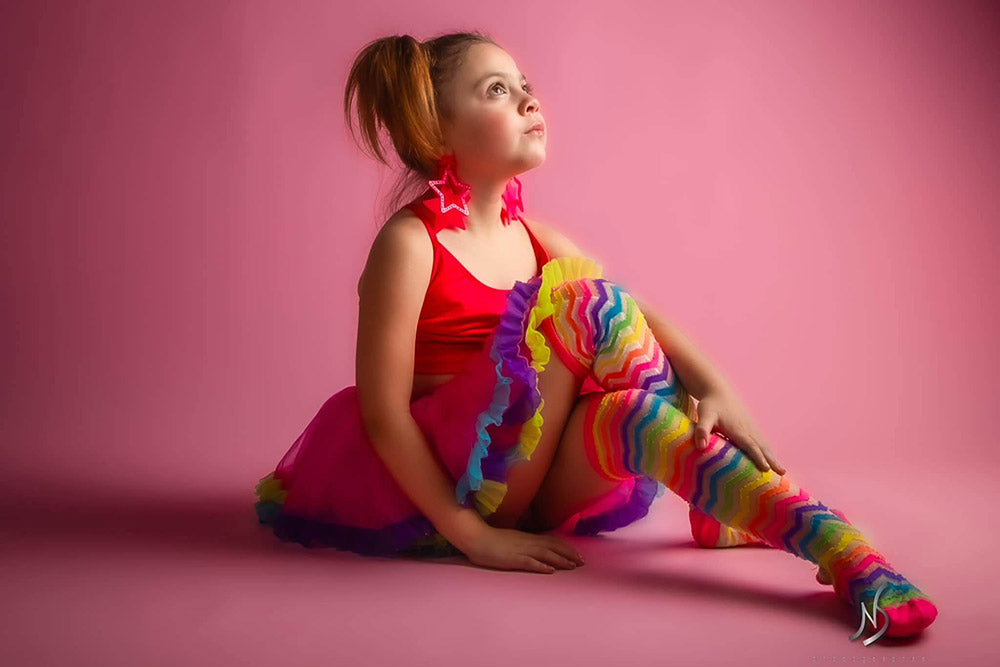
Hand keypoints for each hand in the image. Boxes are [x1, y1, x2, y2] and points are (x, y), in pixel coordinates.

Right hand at [461, 525, 585, 573]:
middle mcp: (527, 542)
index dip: (566, 548)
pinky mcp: (512, 559)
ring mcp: (520, 550)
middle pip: (553, 547)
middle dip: (569, 554)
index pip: (552, 541)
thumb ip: (524, 543)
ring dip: (560, 560)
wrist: (476, 537)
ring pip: (545, 554)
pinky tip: (550, 571)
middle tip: (582, 563)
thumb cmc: (491, 539)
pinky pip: (529, 562)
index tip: (577, 555)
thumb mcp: (512, 539)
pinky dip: (541, 566)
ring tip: (572, 567)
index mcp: (527, 538)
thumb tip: (536, 549)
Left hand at [693, 389, 785, 474]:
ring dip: (772, 456)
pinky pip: (761, 440)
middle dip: (772, 460)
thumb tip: (700, 446)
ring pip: (763, 444)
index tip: (767, 468)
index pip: (750, 445)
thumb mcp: (704, 415)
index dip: (758, 457)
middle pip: (761, 446)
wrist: (718, 390)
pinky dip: (768, 450)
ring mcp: (750, 427)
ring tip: (781, 470)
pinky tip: (771, 458)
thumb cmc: (710, 404)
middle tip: (782, 473)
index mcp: (737, 429)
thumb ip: (702, 430)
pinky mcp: (750, 425)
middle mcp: (747, 428)